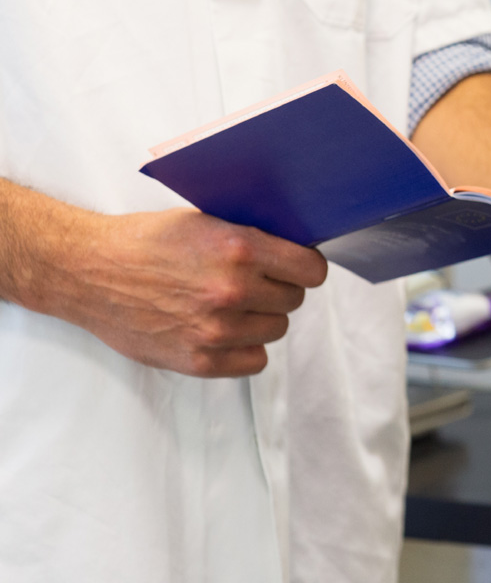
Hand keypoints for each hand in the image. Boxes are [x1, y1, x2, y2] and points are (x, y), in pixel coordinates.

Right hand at [23, 205, 327, 377]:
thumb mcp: (204, 221)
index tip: (296, 268)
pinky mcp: (199, 360)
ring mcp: (216, 329)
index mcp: (238, 249)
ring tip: (230, 306)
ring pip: (276, 329)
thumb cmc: (144, 242)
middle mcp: (232, 290)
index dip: (305, 267)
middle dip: (278, 290)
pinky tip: (223, 332)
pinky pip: (254, 361)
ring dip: (261, 319)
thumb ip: (251, 237)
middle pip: (294, 300)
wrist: (88, 271)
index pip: (311, 270)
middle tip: (251, 283)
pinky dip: (244, 349)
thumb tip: (296, 248)